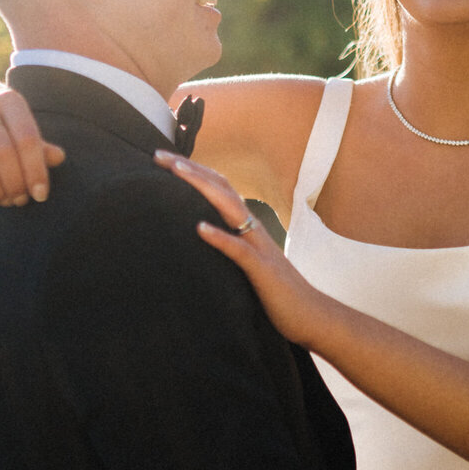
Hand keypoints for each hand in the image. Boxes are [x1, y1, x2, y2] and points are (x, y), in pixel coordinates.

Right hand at [0, 80, 64, 206]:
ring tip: (4, 200)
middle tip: (20, 200)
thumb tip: (59, 157)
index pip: (27, 138)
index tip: (41, 194)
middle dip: (14, 183)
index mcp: (8, 100)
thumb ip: (38, 144)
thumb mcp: (20, 126)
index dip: (35, 170)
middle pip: (2, 152)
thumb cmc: (0, 122)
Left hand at [154, 151, 329, 345]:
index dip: (194, 172)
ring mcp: (259, 246)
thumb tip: (203, 238)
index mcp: (248, 227)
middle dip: (190, 169)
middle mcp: (253, 229)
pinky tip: (199, 228)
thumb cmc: (276, 293)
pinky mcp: (262, 269)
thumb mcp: (248, 264)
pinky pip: (239, 250)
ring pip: (231, 208)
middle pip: (222, 188)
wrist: (310, 314)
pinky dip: (220, 237)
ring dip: (202, 188)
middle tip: (159, 155)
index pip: (219, 189)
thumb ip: (230, 248)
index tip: (165, 161)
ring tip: (177, 173)